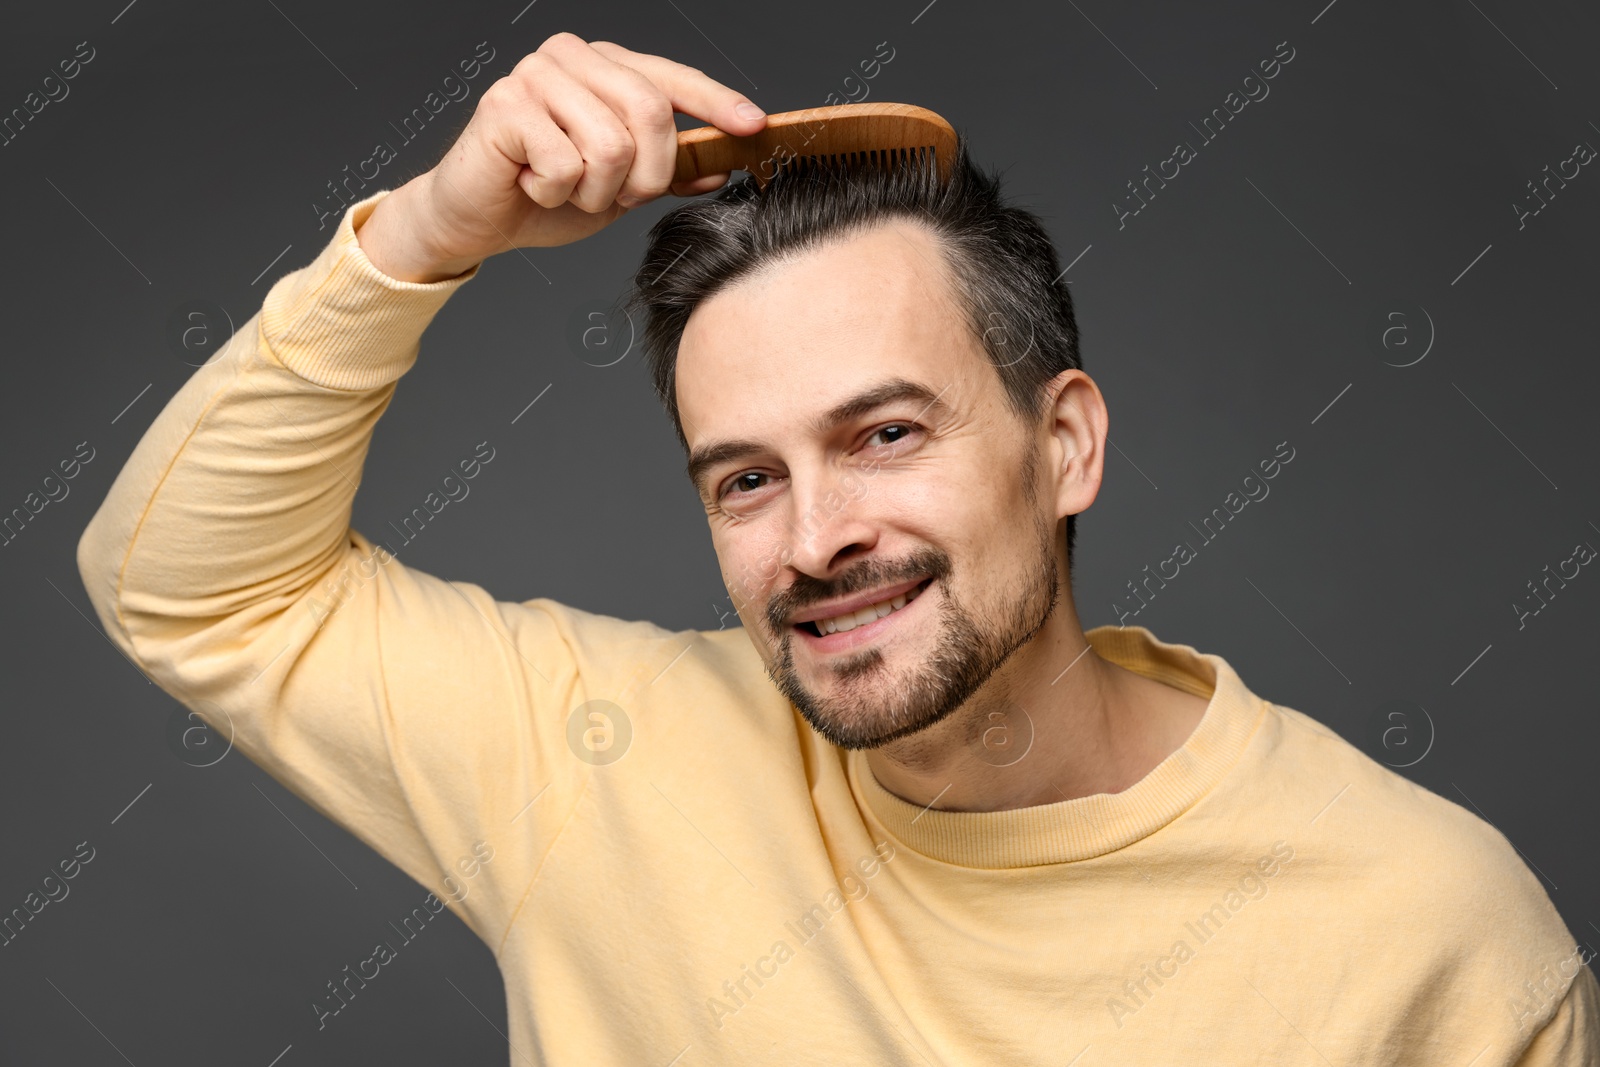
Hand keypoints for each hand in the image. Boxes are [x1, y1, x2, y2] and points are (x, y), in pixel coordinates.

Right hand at [356, 32, 765, 281]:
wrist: (477, 220)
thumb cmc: (545, 195)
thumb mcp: (621, 188)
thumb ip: (667, 171)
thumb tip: (719, 165)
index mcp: (604, 65)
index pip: (672, 77)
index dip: (715, 103)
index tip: (754, 125)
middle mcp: (571, 58)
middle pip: (650, 111)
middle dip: (645, 174)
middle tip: (615, 196)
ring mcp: (535, 76)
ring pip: (611, 145)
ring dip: (596, 191)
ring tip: (566, 189)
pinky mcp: (505, 106)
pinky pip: (567, 164)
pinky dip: (556, 192)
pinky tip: (532, 184)